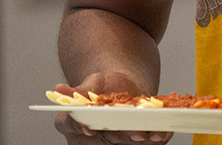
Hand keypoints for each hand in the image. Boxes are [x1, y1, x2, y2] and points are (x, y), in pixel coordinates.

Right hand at [52, 72, 172, 143]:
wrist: (120, 85)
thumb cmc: (101, 86)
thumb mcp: (91, 83)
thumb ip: (80, 90)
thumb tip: (58, 88)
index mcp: (73, 124)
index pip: (73, 127)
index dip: (80, 129)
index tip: (89, 129)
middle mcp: (91, 138)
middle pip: (105, 138)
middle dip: (121, 136)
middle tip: (134, 132)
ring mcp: (113, 141)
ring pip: (126, 143)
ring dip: (141, 139)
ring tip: (152, 134)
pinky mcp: (132, 140)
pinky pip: (144, 142)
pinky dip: (155, 138)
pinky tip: (163, 133)